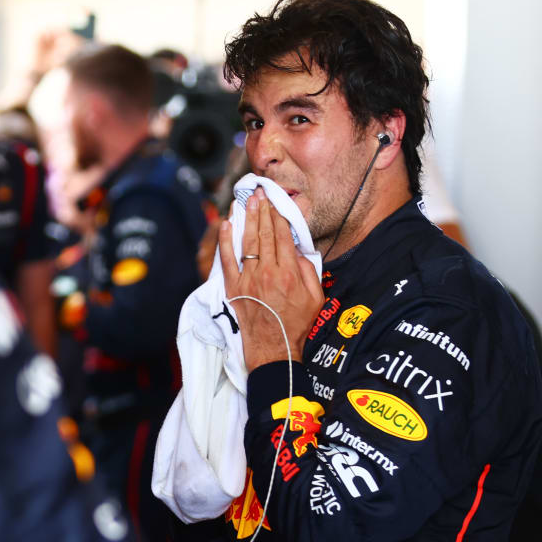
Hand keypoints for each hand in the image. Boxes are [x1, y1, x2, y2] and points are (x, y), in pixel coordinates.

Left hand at [219, 189, 323, 370]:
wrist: (274, 349)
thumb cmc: (297, 325)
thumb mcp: (316, 296)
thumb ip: (309, 269)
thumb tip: (298, 250)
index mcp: (289, 272)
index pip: (282, 235)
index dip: (278, 215)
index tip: (275, 201)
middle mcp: (267, 272)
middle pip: (263, 233)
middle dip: (262, 210)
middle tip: (259, 192)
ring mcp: (248, 279)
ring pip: (246, 242)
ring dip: (246, 218)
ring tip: (246, 200)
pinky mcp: (234, 288)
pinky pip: (227, 260)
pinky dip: (225, 241)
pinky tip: (226, 224)